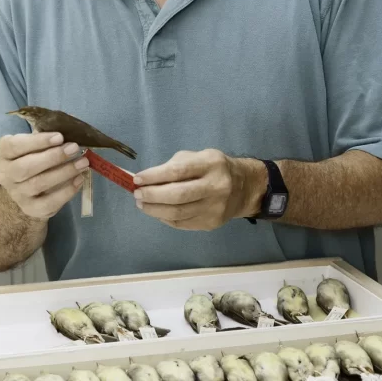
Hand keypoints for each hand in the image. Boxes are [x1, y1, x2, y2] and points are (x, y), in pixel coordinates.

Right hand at [0, 132, 89, 219]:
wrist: (26, 187)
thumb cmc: (33, 155)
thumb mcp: (35, 142)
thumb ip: (47, 135)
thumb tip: (72, 128)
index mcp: (3, 152)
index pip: (14, 146)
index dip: (37, 141)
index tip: (60, 136)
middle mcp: (5, 174)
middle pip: (25, 168)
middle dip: (53, 157)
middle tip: (74, 148)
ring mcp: (16, 194)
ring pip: (38, 184)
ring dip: (64, 172)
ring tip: (83, 162)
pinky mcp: (30, 208)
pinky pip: (48, 203)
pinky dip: (66, 192)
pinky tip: (79, 179)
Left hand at [132, 149, 266, 230]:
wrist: (243, 187)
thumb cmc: (213, 167)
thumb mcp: (197, 157)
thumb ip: (174, 166)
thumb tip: (145, 179)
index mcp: (211, 164)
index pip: (178, 171)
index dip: (155, 176)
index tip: (137, 179)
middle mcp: (215, 187)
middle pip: (178, 195)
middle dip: (152, 196)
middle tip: (137, 194)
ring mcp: (215, 208)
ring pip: (178, 213)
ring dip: (155, 210)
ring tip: (142, 204)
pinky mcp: (211, 223)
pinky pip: (182, 224)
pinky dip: (165, 218)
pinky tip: (157, 212)